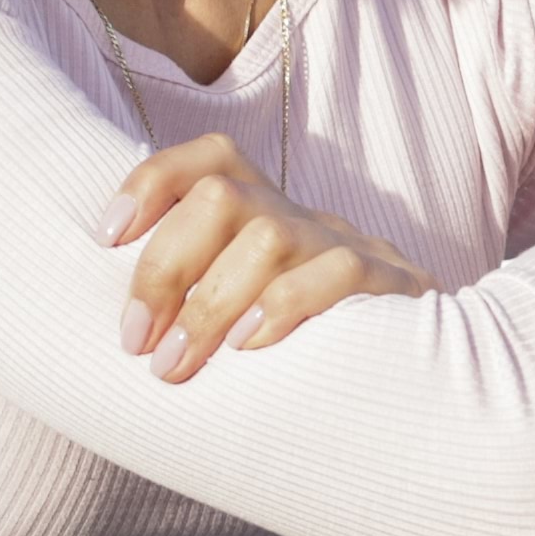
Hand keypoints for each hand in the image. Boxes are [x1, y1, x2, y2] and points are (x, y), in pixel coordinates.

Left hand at [103, 134, 430, 382]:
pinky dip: (283, 308)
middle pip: (222, 197)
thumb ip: (196, 301)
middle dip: (165, 267)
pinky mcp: (391, 286)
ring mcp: (346, 247)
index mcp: (265, 214)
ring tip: (176, 365)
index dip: (152, 184)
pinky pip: (336, 274)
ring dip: (209, 303)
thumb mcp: (245, 312)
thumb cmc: (307, 350)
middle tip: (136, 341)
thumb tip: (123, 329)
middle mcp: (300, 218)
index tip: (108, 238)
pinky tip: (250, 349)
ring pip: (269, 237)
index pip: (209, 161)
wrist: (427, 374)